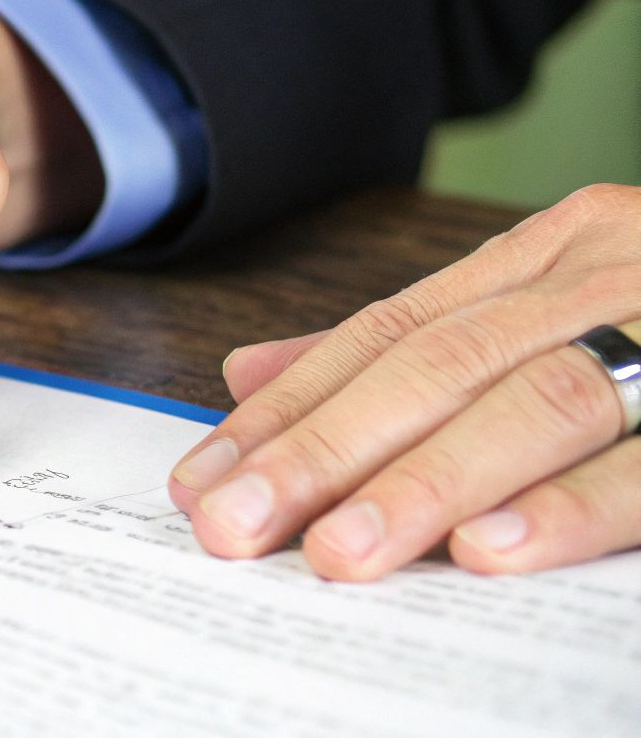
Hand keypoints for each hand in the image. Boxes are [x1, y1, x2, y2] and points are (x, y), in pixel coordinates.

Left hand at [169, 184, 640, 578]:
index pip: (388, 333)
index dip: (289, 407)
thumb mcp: (559, 302)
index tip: (203, 477)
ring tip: (336, 550)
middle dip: (324, 451)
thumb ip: (413, 342)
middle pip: (437, 367)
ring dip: (424, 483)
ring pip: (533, 404)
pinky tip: (487, 550)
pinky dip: (567, 507)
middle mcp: (600, 283)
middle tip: (235, 524)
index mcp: (549, 255)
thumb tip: (245, 369)